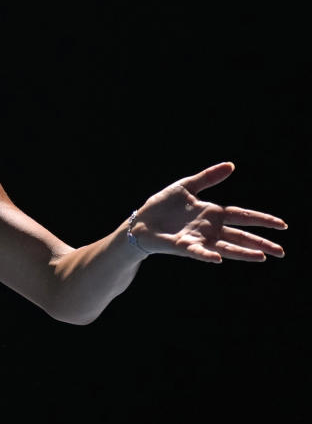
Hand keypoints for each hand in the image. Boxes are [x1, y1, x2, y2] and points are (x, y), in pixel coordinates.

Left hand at [131, 162, 286, 262]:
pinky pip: (197, 252)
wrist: (140, 221)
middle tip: (281, 252)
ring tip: (261, 257)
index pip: (243, 216)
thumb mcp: (186, 186)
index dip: (262, 220)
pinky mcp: (183, 246)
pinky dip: (208, 255)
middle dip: (260, 243)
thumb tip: (231, 165)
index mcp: (213, 214)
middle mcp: (209, 229)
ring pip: (225, 247)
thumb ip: (208, 177)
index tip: (282, 225)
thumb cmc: (162, 205)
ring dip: (242, 252)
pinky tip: (219, 258)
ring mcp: (198, 239)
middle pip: (240, 236)